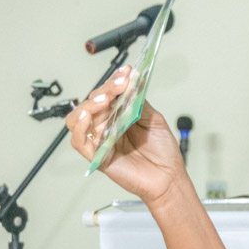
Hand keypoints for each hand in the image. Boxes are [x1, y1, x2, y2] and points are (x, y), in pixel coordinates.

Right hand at [64, 67, 186, 204]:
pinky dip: (80, 128)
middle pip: (92, 103)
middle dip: (105, 90)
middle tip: (120, 84)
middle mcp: (106, 126)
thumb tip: (132, 81)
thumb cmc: (163, 152)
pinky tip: (88, 116)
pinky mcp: (97, 157)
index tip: (126, 72)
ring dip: (89, 105)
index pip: (108, 93)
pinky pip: (79, 142)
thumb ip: (139, 102)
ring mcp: (100, 141)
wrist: (169, 177)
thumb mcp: (154, 119)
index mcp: (118, 116)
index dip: (114, 81)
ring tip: (104, 100)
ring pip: (79, 119)